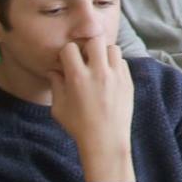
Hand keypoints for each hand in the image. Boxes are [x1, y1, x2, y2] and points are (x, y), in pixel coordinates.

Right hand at [51, 40, 134, 171]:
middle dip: (87, 47)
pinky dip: (115, 64)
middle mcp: (98, 72)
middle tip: (85, 59)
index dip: (66, 53)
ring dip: (104, 53)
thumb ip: (56, 85)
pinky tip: (109, 76)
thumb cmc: (78, 126)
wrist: (106, 140)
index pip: (70, 48)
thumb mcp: (59, 107)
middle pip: (95, 41)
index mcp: (78, 77)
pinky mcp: (128, 81)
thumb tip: (53, 71)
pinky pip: (123, 62)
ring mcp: (116, 76)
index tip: (67, 62)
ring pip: (113, 48)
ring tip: (99, 66)